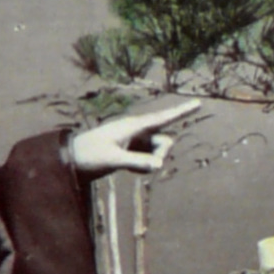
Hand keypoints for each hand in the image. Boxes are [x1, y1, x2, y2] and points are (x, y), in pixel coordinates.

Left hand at [66, 98, 201, 178]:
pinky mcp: (133, 151)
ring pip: (158, 152)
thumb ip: (137, 162)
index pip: (163, 118)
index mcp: (133, 125)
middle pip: (164, 141)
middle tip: (149, 166)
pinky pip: (149, 161)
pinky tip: (128, 170)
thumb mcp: (113, 160)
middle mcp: (138, 131)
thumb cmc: (91, 155)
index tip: (199, 103)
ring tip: (131, 170)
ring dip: (150, 163)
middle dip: (161, 155)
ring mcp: (136, 141)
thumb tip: (159, 166)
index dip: (182, 111)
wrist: (74, 160)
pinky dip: (143, 167)